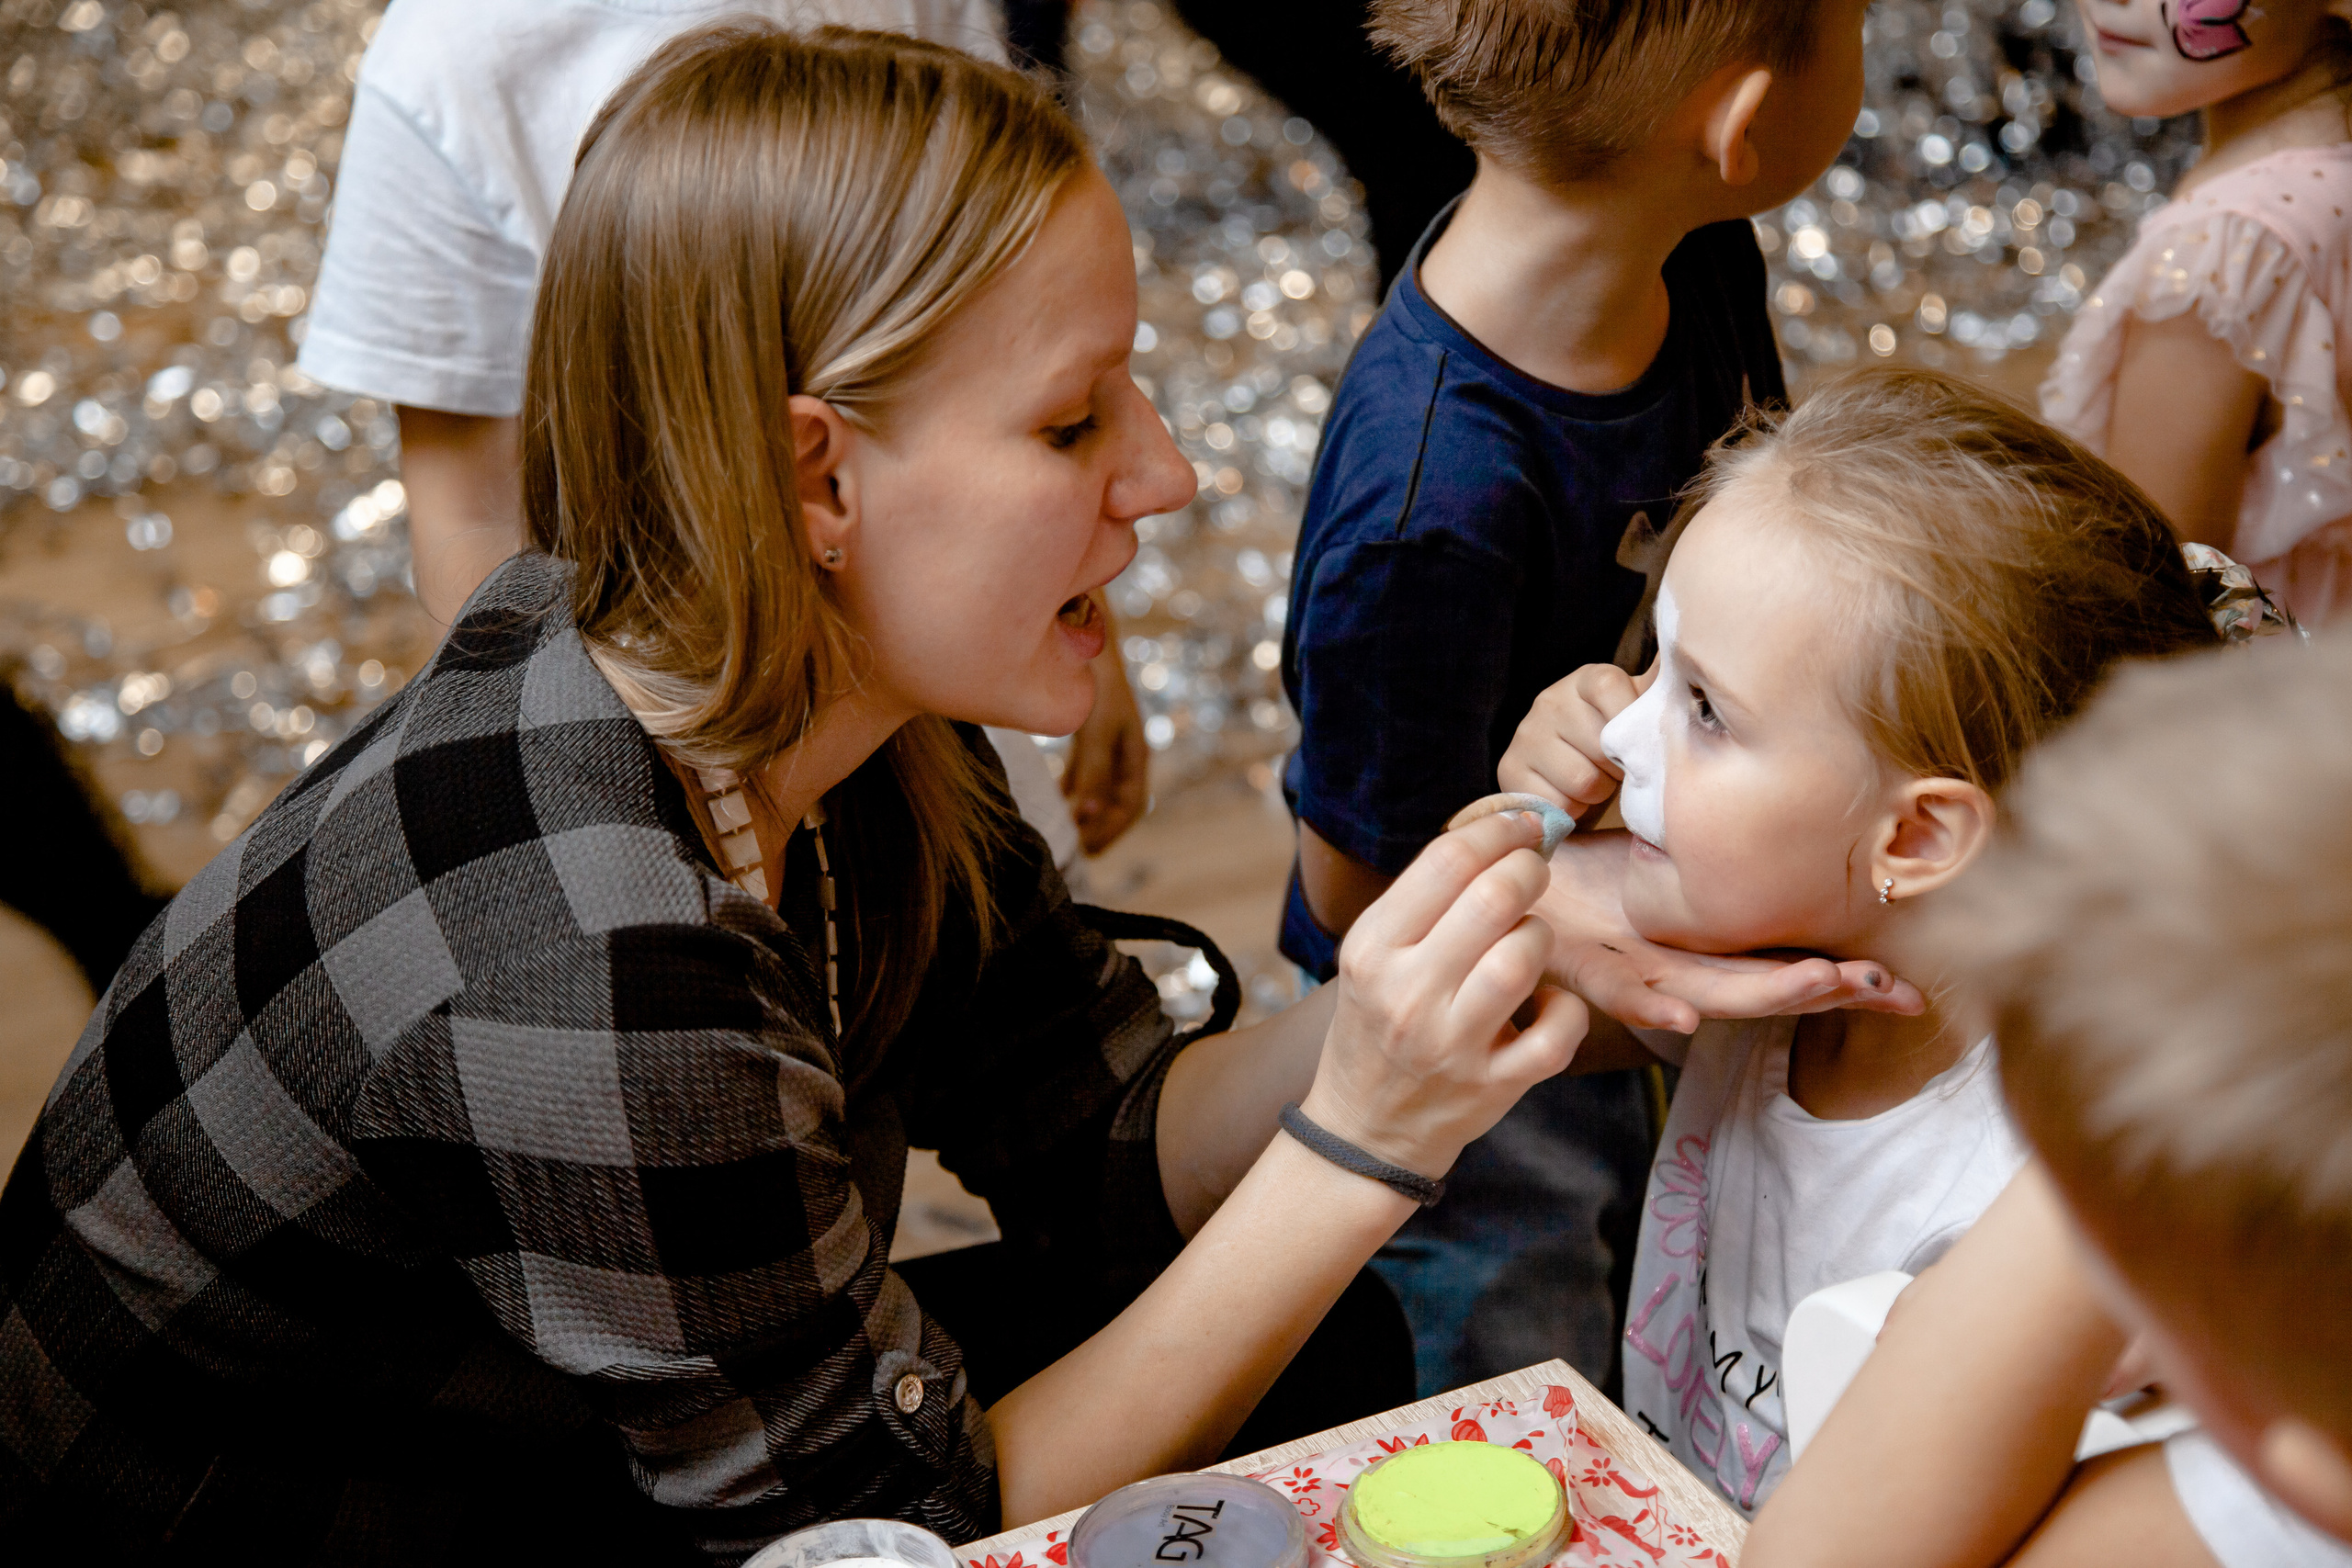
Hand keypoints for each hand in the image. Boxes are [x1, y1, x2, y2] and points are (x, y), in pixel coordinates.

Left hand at [1063, 602, 1148, 853]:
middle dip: (1098, 827)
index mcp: (1135, 751)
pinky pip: (1084, 768)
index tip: (1087, 851)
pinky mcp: (1089, 727)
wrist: (1084, 629)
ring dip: (1084, 809)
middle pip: (1115, 800)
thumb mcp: (1096, 729)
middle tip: (1073, 849)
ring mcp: (1108, 738)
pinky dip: (1072, 786)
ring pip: (1099, 786)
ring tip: (1064, 829)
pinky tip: (1055, 796)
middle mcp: (1125, 748)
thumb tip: (1085, 814)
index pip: (1129, 805)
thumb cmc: (1096, 680)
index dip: (1111, 831)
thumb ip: (1091, 772)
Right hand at [1303, 812, 1588, 1177]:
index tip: (1525, 822)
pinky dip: (1566, 1008)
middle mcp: (1408, 994)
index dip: (1499, 829)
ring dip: (1542, 935)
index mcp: (1372, 949)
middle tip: (1536, 871)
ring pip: (1525, 956)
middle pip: (1493, 899)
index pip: (1446, 862)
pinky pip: (1559, 1029)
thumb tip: (1497, 832)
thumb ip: (1424, 902)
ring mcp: (1451, 1044)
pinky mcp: (1493, 1086)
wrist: (1363, 1129)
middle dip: (1530, 870)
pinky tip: (1547, 1003)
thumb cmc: (1377, 1025)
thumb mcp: (1375, 957)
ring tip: (1530, 940)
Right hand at [1497, 661, 1651, 812]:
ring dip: (1597, 793)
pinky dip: (1571, 810)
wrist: (1568, 776)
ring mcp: (1525, 734)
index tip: (1637, 741)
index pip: (1611, 688)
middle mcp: (1549, 700)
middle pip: (1601, 744)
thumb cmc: (1616, 742)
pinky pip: (1556, 803)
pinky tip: (1571, 797)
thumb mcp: (1642, 710)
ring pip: (1582, 780)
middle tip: (1617, 769)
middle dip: (1619, 768)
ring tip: (1596, 783)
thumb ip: (1663, 686)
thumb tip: (1690, 652)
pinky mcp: (1508, 769)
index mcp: (1586, 680)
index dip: (1631, 723)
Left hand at [1539, 830, 1924, 1032]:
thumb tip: (1778, 796)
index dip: (1844, 974)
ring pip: (1710, 993)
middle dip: (1832, 989)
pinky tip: (1684, 1017)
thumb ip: (1709, 847)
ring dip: (1765, 994)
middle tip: (1894, 991)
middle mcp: (1676, 968)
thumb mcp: (1655, 852)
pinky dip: (1653, 1006)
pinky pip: (1620, 992)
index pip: (1784, 963)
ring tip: (1822, 985)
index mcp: (1700, 944)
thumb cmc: (1573, 872)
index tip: (1907, 985)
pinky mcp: (1580, 970)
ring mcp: (1633, 974)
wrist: (1497, 882)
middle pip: (1766, 987)